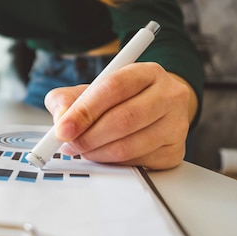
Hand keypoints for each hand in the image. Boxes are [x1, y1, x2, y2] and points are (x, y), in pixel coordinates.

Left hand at [44, 62, 194, 169]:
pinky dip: (112, 163)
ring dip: (96, 153)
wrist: (155, 108)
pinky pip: (136, 163)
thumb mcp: (90, 90)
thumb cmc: (119, 99)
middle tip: (68, 143)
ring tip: (81, 149)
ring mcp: (176, 124)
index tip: (62, 128)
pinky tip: (103, 154)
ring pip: (129, 146)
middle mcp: (168, 95)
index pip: (113, 88)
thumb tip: (60, 120)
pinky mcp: (175, 151)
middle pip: (124, 119)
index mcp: (146, 72)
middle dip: (88, 136)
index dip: (84, 111)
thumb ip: (67, 99)